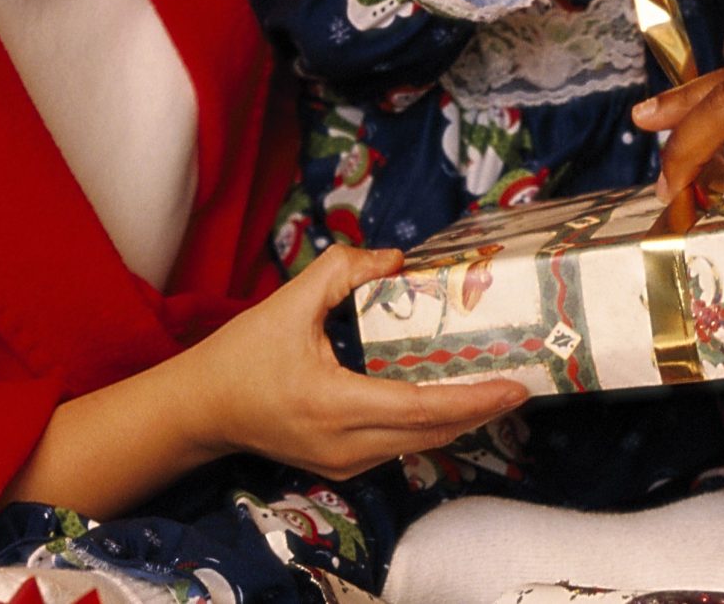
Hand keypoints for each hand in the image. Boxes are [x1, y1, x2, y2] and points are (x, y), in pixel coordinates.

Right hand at [187, 245, 528, 478]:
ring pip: (419, 444)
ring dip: (459, 418)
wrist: (201, 410)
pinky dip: (431, 423)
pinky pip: (400, 446)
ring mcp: (344, 463)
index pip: (420, 407)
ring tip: (495, 386)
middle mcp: (345, 444)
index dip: (473, 398)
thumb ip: (343, 271)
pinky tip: (451, 397)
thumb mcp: (288, 302)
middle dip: (481, 410)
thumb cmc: (241, 356)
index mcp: (334, 405)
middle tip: (521, 381)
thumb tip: (397, 258)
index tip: (515, 385)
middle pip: (432, 433)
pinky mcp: (342, 466)